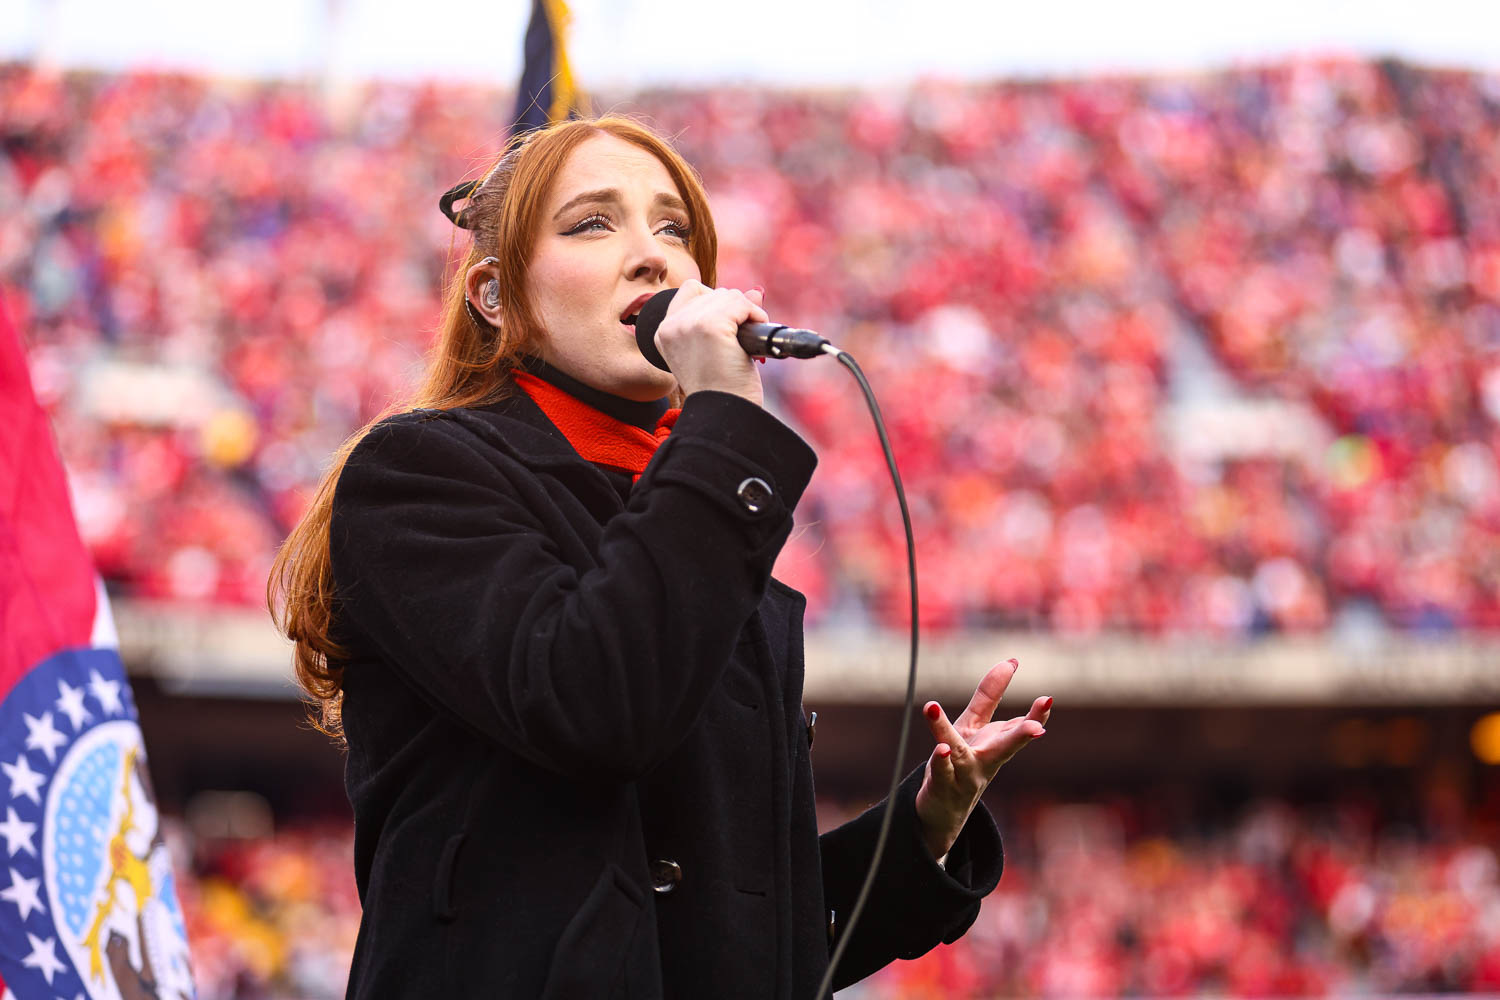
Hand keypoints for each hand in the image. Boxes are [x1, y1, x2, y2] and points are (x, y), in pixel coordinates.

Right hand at [654, 280, 766, 404]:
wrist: (725, 415)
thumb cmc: (723, 389)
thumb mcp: (718, 348)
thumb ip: (728, 316)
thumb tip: (755, 292)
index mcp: (664, 333)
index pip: (691, 291)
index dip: (716, 304)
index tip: (727, 328)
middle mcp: (671, 326)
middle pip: (713, 292)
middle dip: (734, 311)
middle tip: (741, 340)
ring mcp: (689, 325)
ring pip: (728, 296)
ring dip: (747, 314)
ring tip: (746, 343)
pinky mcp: (709, 327)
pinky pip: (741, 304)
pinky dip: (755, 316)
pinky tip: (753, 340)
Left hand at [913, 658, 1050, 860]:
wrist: (943, 810)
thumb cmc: (964, 761)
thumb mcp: (975, 725)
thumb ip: (990, 695)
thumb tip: (1011, 662)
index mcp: (996, 745)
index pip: (1019, 729)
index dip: (1034, 716)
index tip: (1047, 701)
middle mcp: (985, 762)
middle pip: (1005, 748)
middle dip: (1021, 736)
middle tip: (1036, 729)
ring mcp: (963, 776)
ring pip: (959, 755)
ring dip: (955, 742)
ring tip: (941, 718)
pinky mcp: (941, 786)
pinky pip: (941, 773)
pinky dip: (941, 762)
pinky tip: (940, 749)